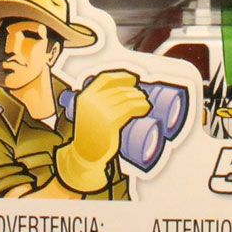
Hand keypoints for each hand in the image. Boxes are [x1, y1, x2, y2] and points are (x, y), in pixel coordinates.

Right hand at [55, 71, 150, 193]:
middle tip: (141, 95)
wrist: (85, 154)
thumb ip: (97, 99)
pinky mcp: (110, 122)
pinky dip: (140, 106)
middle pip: (119, 89)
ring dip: (139, 98)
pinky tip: (145, 108)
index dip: (121, 77)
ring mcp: (101, 111)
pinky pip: (129, 108)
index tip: (132, 80)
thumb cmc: (90, 133)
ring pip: (126, 98)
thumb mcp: (88, 111)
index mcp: (85, 96)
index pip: (106, 78)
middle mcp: (92, 101)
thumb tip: (122, 89)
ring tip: (144, 102)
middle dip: (133, 90)